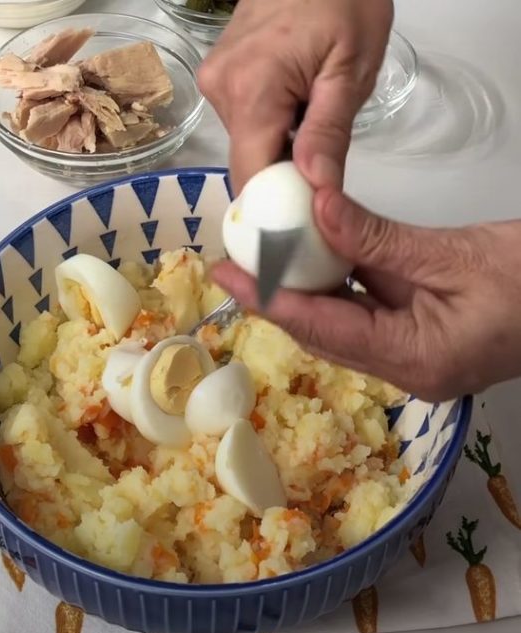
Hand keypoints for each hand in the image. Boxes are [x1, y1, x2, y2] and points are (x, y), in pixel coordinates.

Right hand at [197, 0, 393, 192]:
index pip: (251, 177)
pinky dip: (270, 132)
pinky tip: (295, 112)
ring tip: (311, 128)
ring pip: (246, 146)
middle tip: (322, 180)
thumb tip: (316, 190)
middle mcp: (221, 92)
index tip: (302, 229)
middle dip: (282, 182)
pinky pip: (244, 124)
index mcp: (252, 92)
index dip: (274, 211)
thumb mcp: (351, 68)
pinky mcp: (219, 78)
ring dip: (278, 153)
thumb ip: (329, 133)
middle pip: (247, 164)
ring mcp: (215, 83)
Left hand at [212, 190, 520, 400]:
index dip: (270, 299)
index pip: (322, 328)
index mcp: (415, 360)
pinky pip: (360, 318)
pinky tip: (307, 264)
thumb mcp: (453, 253)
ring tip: (257, 263)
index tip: (229, 273)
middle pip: (321, 334)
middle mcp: (404, 372)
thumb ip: (377, 238)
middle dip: (272, 299)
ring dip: (298, 295)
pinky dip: (332, 290)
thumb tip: (316, 209)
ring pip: (336, 327)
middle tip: (230, 265)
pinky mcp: (415, 344)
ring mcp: (410, 362)